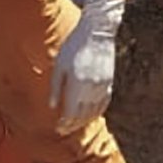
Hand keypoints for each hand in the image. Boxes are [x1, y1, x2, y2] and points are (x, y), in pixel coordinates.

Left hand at [49, 0, 125, 132]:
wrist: (97, 32)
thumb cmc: (73, 47)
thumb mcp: (59, 66)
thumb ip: (56, 88)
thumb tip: (52, 107)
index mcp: (77, 84)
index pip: (71, 112)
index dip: (65, 123)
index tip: (58, 128)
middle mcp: (91, 88)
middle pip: (83, 115)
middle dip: (73, 125)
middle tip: (64, 130)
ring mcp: (102, 85)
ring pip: (94, 111)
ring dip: (84, 120)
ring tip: (75, 125)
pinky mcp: (110, 81)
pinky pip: (104, 103)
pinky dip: (97, 111)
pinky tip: (90, 115)